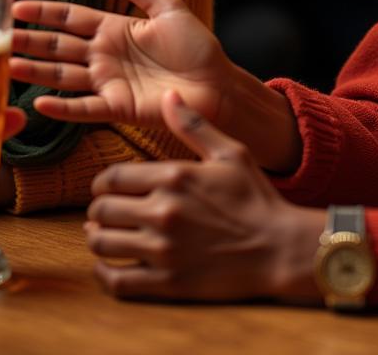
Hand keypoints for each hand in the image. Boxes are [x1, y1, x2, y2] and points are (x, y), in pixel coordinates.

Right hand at [10, 0, 235, 128]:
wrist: (218, 85)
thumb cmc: (198, 46)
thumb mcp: (167, 7)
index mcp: (115, 28)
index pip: (71, 17)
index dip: (45, 12)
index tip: (16, 5)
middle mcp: (105, 55)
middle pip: (59, 46)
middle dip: (29, 41)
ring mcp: (109, 82)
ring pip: (63, 75)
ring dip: (36, 71)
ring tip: (7, 65)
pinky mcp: (118, 107)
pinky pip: (84, 107)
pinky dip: (62, 107)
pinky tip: (38, 103)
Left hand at [86, 90, 322, 301]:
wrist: (279, 248)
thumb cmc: (256, 197)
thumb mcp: (229, 152)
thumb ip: (193, 125)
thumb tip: (168, 93)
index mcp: (174, 177)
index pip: (111, 178)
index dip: (102, 184)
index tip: (106, 189)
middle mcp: (163, 212)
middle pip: (101, 211)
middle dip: (98, 210)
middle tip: (106, 212)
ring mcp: (163, 250)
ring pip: (103, 245)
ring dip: (98, 239)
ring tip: (105, 236)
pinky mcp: (167, 283)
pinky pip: (117, 282)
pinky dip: (104, 274)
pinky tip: (109, 266)